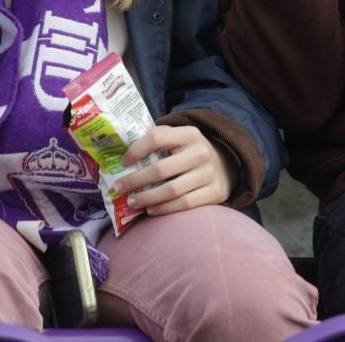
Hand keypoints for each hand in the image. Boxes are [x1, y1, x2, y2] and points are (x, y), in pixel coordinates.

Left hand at [113, 125, 231, 214]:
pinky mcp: (215, 192)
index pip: (157, 138)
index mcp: (190, 134)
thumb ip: (156, 141)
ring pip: (171, 190)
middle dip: (134, 181)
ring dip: (146, 198)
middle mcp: (201, 152)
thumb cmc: (189, 153)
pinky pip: (184, 204)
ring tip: (132, 202)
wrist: (225, 165)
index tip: (123, 162)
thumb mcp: (178, 139)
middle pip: (161, 169)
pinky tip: (151, 209)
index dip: (135, 150)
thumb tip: (120, 153)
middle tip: (119, 188)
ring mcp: (210, 173)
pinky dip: (163, 209)